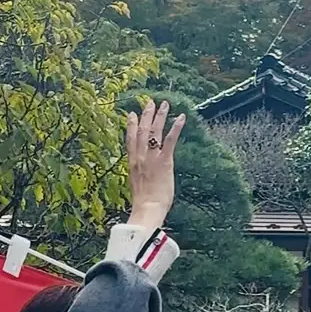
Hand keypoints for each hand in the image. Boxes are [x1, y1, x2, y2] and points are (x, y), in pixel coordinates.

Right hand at [126, 99, 185, 234]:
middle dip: (145, 115)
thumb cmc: (143, 204)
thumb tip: (142, 177)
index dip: (130, 125)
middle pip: (141, 131)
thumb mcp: (137, 187)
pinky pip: (170, 140)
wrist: (147, 209)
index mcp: (132, 163)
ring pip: (154, 131)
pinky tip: (180, 117)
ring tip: (164, 104)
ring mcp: (152, 158)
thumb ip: (139, 177)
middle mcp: (140, 157)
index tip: (131, 114)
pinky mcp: (164, 161)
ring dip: (160, 116)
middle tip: (149, 102)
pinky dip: (175, 127)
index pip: (129, 140)